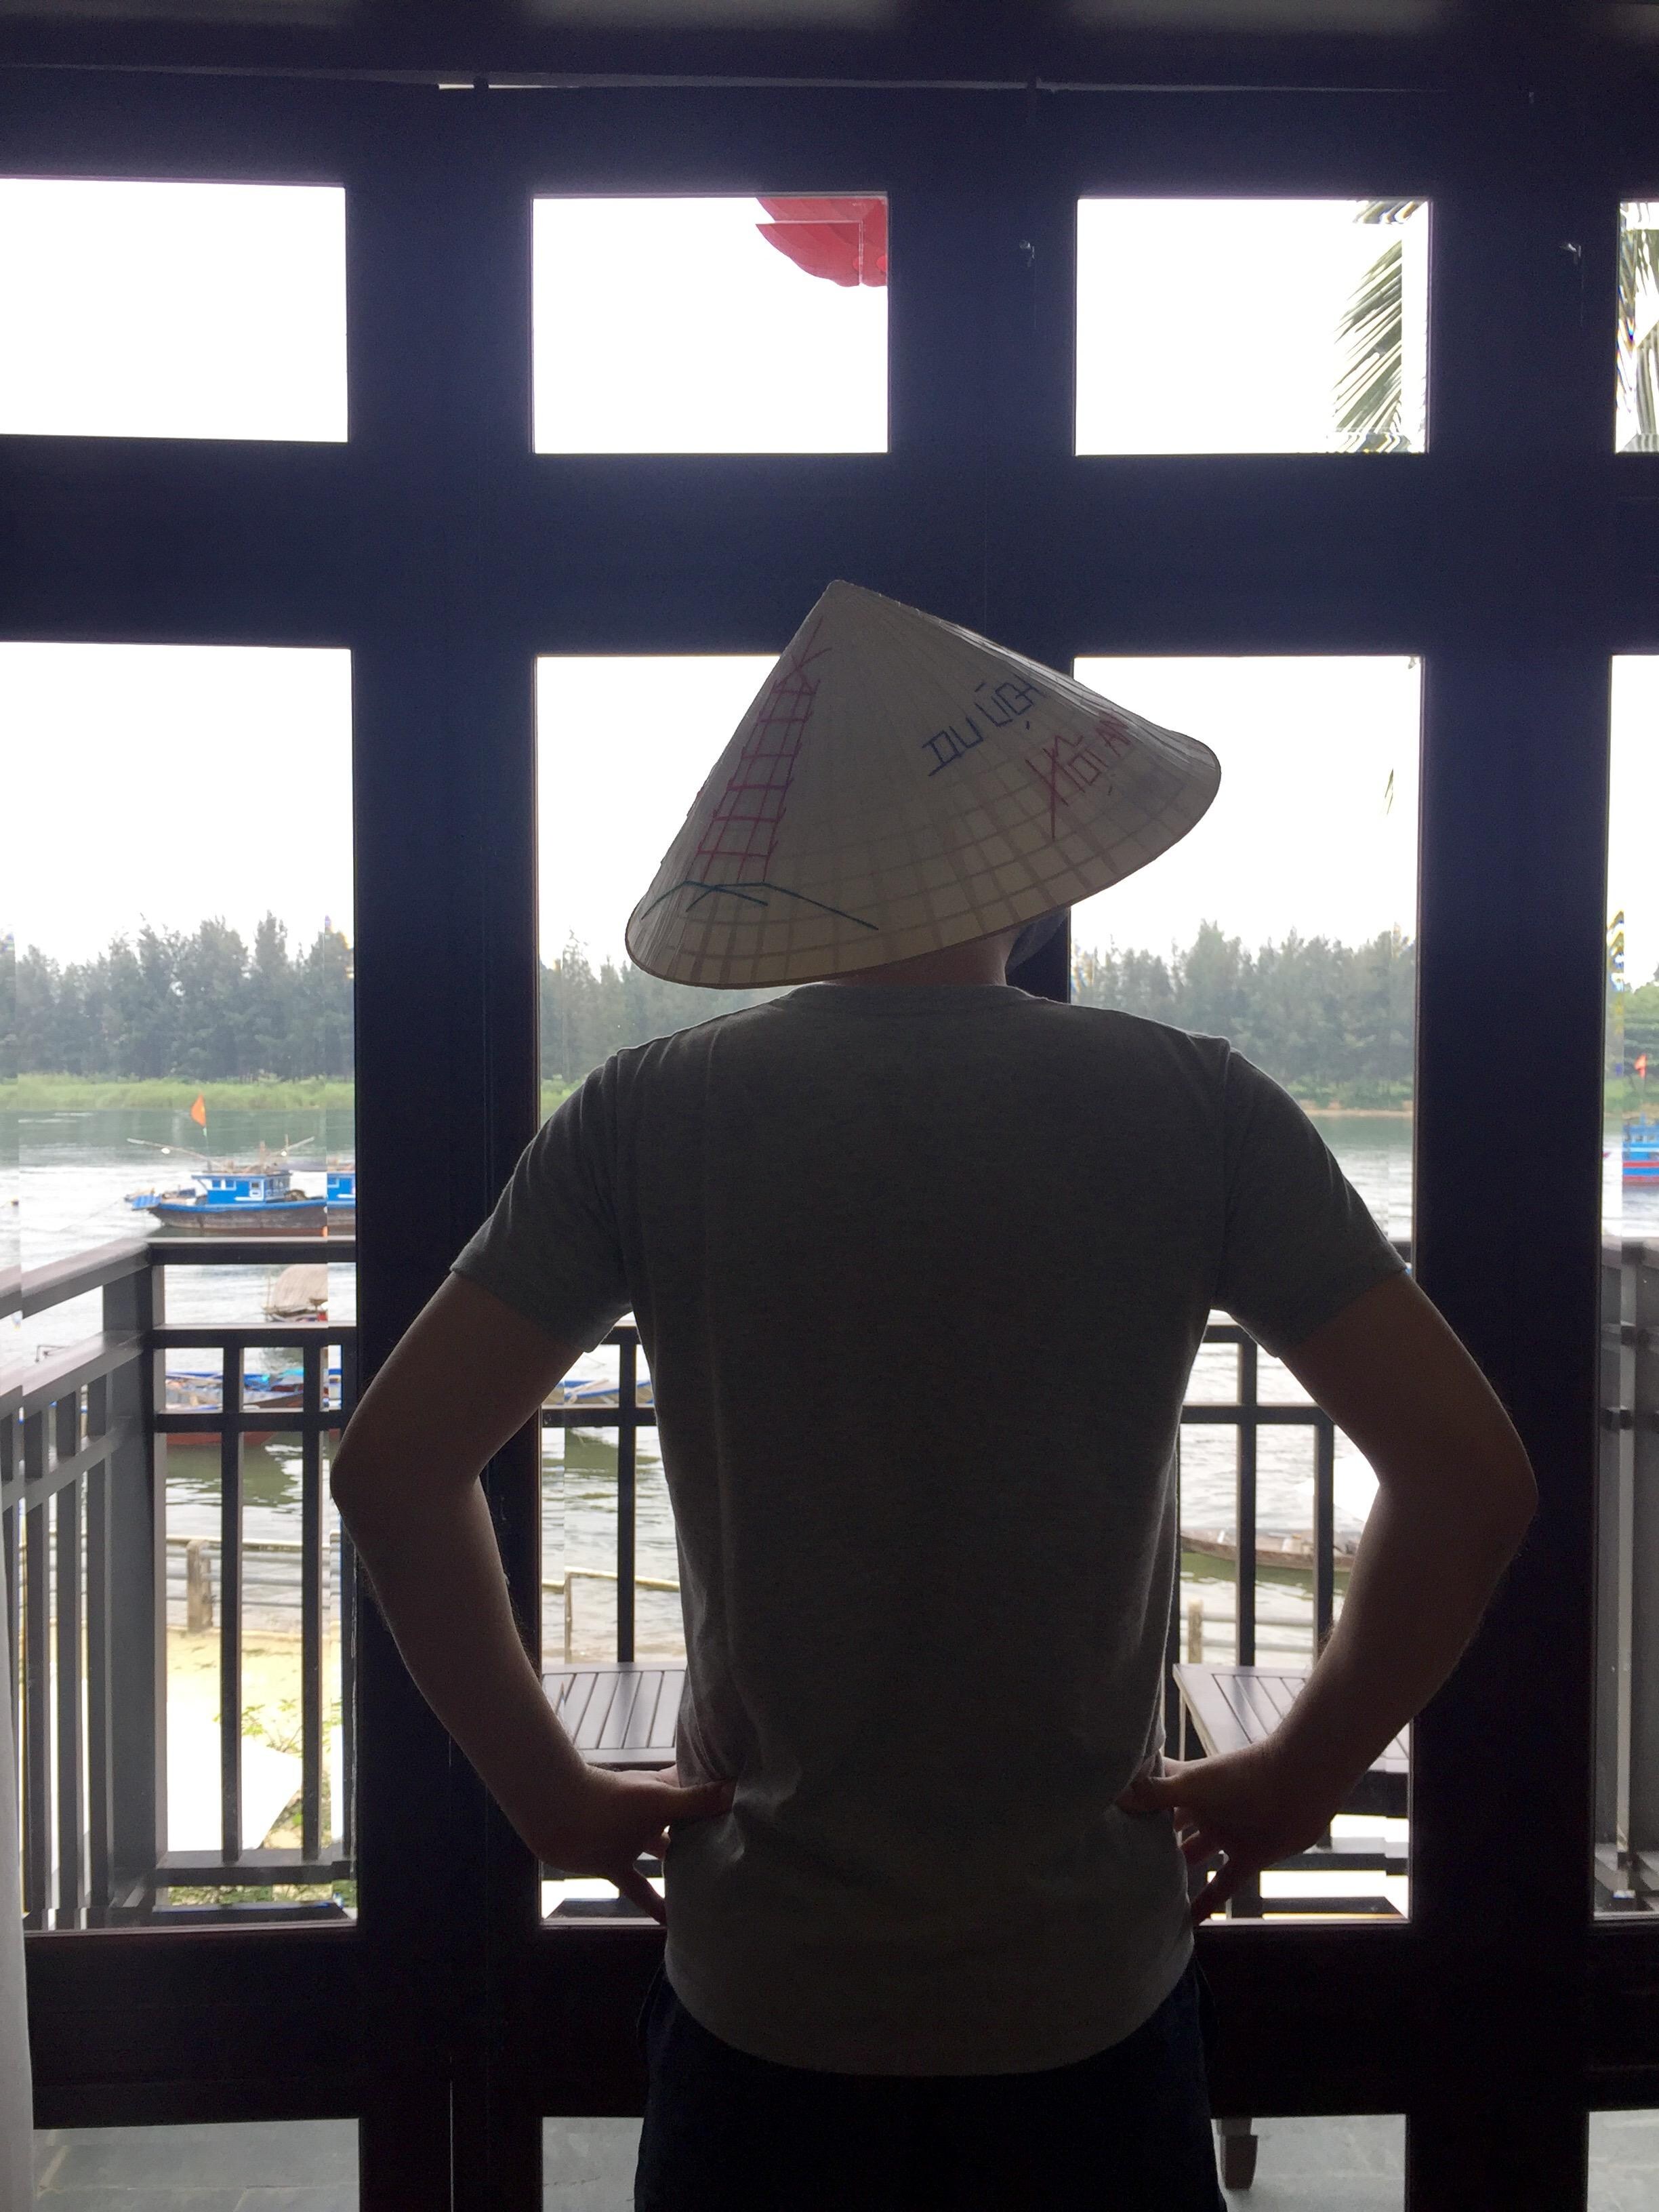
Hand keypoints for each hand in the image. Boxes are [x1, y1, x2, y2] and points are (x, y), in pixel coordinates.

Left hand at [532, 1766, 732, 1922]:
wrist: (557, 1815)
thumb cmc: (611, 1801)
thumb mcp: (659, 1802)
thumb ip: (696, 1800)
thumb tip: (738, 1790)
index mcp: (664, 1791)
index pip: (699, 1790)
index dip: (721, 1796)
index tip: (748, 1808)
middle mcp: (652, 1814)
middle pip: (684, 1824)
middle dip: (706, 1834)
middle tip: (739, 1852)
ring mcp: (632, 1839)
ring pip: (664, 1853)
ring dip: (682, 1866)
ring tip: (712, 1884)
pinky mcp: (614, 1863)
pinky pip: (639, 1887)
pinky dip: (653, 1902)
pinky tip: (669, 1923)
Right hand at [1117, 1743, 1347, 1924]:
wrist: (1299, 1787)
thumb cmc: (1243, 1777)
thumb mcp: (1194, 1786)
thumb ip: (1156, 1794)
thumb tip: (1114, 1798)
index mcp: (1188, 1785)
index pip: (1152, 1789)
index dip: (1130, 1799)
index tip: (1101, 1814)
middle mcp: (1202, 1810)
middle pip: (1169, 1826)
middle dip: (1148, 1840)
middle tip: (1115, 1861)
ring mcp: (1225, 1833)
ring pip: (1193, 1855)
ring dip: (1175, 1870)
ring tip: (1144, 1891)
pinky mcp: (1247, 1857)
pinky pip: (1223, 1884)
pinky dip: (1207, 1902)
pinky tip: (1188, 1922)